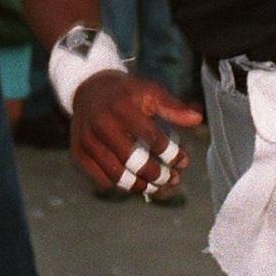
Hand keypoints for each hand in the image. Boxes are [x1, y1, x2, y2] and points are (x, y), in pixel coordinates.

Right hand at [70, 72, 203, 199]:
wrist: (88, 89)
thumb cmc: (126, 94)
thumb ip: (172, 107)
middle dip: (157, 175)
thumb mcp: (149, 92)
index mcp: (122, 107)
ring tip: (156, 186)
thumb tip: (197, 118)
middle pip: (133, 161)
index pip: (152, 138)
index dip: (171, 154)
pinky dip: (120, 184)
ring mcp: (87, 141)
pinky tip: (134, 180)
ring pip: (117, 176)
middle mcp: (101, 124)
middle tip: (172, 179)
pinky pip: (102, 179)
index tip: (183, 161)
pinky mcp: (78, 153)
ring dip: (141, 186)